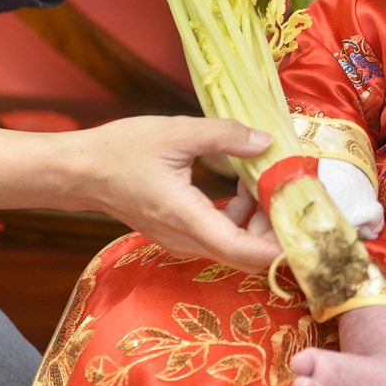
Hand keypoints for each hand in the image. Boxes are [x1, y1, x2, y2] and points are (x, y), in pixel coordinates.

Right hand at [0, 115, 282, 271]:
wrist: (78, 171)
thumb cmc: (121, 151)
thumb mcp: (176, 132)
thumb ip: (225, 136)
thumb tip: (267, 142)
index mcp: (188, 219)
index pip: (244, 252)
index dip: (280, 248)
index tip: (306, 229)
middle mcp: (188, 240)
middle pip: (246, 253)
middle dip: (277, 230)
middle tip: (296, 194)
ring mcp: (183, 241)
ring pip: (236, 245)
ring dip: (260, 221)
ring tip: (271, 183)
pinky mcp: (180, 234)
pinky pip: (221, 235)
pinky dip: (242, 217)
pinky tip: (245, 188)